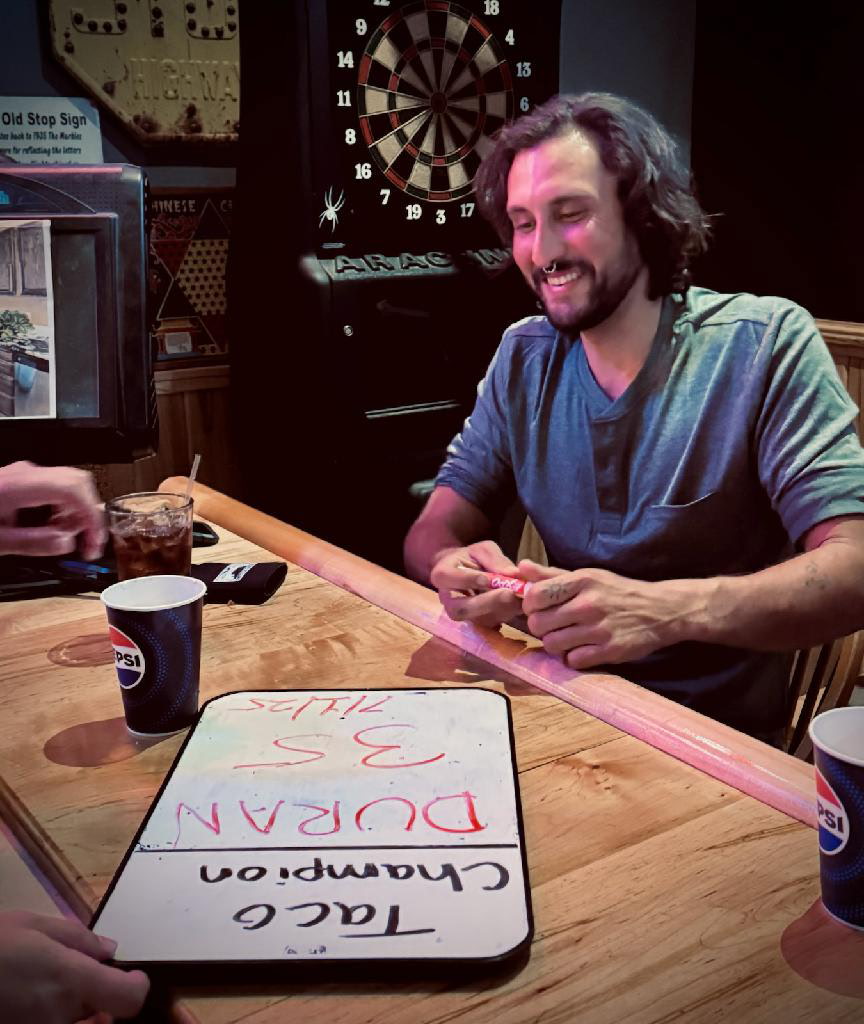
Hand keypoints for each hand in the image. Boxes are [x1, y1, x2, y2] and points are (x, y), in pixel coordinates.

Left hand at [0, 461, 105, 559]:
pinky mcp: (23, 480)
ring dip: (79, 510)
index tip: (95, 539)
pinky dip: (67, 506)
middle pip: (78, 482)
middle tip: (90, 540)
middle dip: (91, 513)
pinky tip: (55, 525)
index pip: (72, 489)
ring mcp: (24, 474)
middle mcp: (25, 474)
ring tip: (71, 535)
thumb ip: (31, 543)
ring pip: (71, 483)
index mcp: (18, 486)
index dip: (91, 515)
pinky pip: (57, 487)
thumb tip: (66, 543)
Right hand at [0, 910, 148, 1023]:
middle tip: (86, 976)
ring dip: (76, 1008)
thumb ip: (79, 938)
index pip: (127, 1000)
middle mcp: (59, 1014)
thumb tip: (108, 951)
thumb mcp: (36, 925)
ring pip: (77, 1023)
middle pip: (103, 1015)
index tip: (133, 975)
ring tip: (53, 983)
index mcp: (70, 979)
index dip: (137, 988)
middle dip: (101, 997)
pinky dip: (53, 1015)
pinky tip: (35, 995)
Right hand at [430, 540, 523, 627]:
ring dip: (500, 610)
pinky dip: (506, 615)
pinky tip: (518, 604)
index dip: (466, 580)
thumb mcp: (483, 550)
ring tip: (518, 598)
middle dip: (486, 602)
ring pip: (477, 620)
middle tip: (508, 593)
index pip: (446, 578)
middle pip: (459, 608)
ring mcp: (461, 615)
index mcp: (443, 574)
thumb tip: (512, 573)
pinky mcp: (476, 624)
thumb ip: (495, 559)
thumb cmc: (473, 558)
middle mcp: (447, 599)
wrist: (470, 572)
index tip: (487, 578)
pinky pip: (490, 624)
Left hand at [520, 560, 688, 668]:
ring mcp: (599, 629)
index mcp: (582, 581)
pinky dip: (573, 658)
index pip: (536, 595)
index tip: (537, 607)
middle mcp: (589, 604)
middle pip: (539, 623)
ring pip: (552, 644)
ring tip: (566, 638)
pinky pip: (573, 660)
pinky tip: (581, 649)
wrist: (661, 610)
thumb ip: (552, 574)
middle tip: (551, 625)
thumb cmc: (618, 592)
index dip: (530, 604)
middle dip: (540, 626)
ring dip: (555, 644)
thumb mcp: (588, 576)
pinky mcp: (610, 651)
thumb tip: (521, 567)